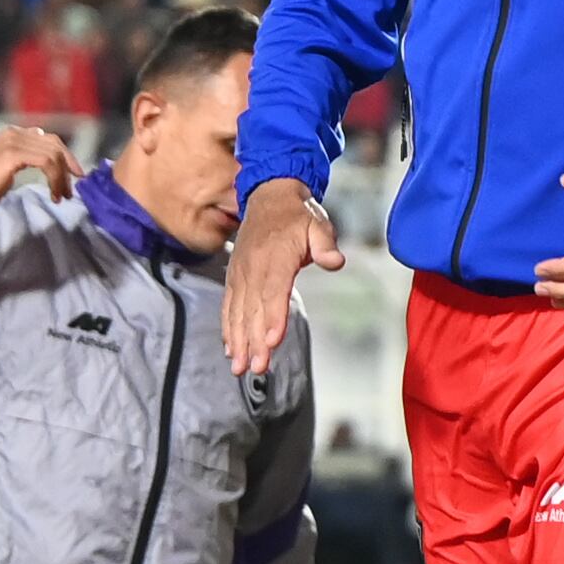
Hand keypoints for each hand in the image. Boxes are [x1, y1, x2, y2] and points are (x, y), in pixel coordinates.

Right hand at [0, 121, 76, 230]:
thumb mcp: (10, 165)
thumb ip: (28, 156)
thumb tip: (52, 158)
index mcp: (14, 132)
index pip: (50, 139)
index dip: (66, 157)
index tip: (75, 175)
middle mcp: (14, 132)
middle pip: (55, 145)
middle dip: (68, 167)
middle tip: (71, 190)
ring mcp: (13, 142)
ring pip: (53, 155)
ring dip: (62, 177)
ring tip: (61, 196)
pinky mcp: (13, 155)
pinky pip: (46, 163)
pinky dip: (54, 179)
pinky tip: (53, 194)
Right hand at [222, 176, 342, 373]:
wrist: (269, 196)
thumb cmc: (298, 214)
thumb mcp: (318, 224)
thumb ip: (325, 244)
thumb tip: (335, 261)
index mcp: (276, 256)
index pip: (273, 291)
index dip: (272, 317)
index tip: (271, 341)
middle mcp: (253, 267)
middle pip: (254, 309)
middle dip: (254, 341)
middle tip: (256, 367)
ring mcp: (241, 273)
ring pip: (238, 312)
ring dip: (238, 341)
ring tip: (239, 367)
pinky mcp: (234, 277)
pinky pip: (229, 306)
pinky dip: (228, 328)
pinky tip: (230, 348)